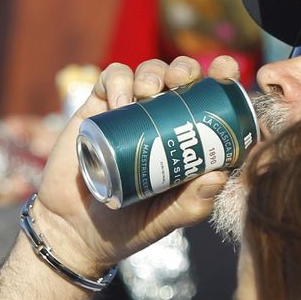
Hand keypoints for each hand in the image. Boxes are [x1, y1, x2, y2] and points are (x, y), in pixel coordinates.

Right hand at [28, 55, 240, 276]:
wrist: (74, 231)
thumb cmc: (128, 227)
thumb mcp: (166, 219)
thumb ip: (191, 204)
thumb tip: (219, 175)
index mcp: (187, 141)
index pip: (211, 102)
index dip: (222, 78)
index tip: (226, 72)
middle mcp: (161, 120)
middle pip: (181, 78)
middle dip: (186, 68)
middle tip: (183, 79)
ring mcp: (130, 113)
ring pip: (148, 72)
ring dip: (153, 72)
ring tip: (147, 92)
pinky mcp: (98, 110)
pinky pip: (111, 79)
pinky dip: (117, 81)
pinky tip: (118, 101)